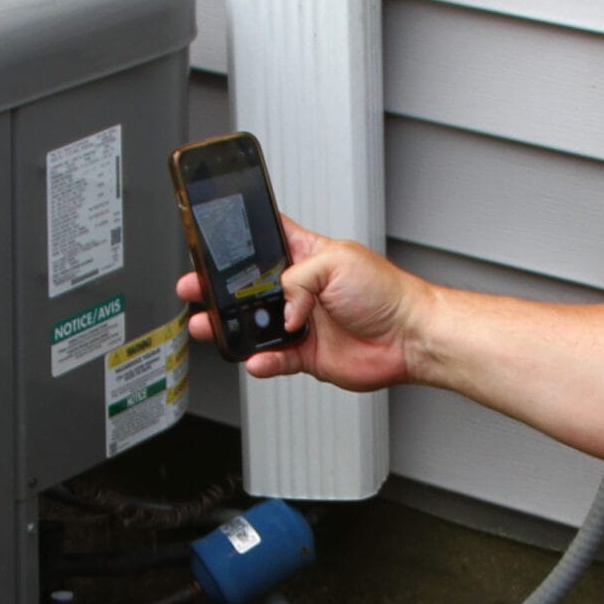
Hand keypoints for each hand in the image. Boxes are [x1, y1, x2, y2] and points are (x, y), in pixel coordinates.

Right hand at [174, 219, 429, 391]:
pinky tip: (256, 358)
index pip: (265, 241)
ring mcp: (301, 323)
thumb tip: (281, 307)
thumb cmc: (386, 292)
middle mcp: (299, 290)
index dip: (239, 242)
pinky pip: (274, 359)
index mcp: (306, 256)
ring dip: (231, 328)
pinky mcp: (306, 355)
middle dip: (218, 289)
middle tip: (195, 288)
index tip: (211, 242)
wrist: (408, 336)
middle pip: (247, 288)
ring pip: (254, 327)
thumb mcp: (337, 262)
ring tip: (209, 326)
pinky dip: (262, 361)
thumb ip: (296, 278)